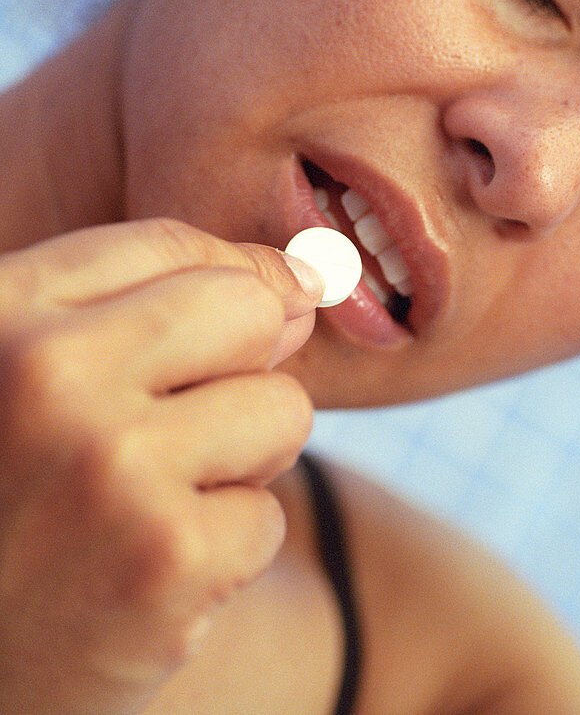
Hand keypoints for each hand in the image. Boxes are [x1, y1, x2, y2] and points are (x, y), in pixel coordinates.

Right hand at [0, 220, 319, 714]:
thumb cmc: (9, 502)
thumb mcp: (28, 376)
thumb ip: (148, 303)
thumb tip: (304, 278)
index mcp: (0, 312)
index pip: (174, 245)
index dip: (226, 282)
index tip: (229, 331)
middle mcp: (44, 376)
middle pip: (251, 312)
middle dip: (240, 370)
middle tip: (168, 436)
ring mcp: (108, 467)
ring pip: (283, 410)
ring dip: (238, 466)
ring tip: (146, 510)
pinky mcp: (164, 562)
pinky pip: (269, 517)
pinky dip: (222, 554)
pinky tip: (143, 579)